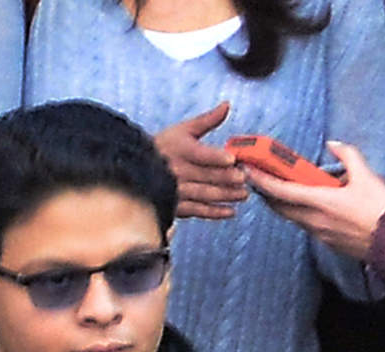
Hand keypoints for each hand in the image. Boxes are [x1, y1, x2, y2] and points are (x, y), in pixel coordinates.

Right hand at [154, 101, 246, 219]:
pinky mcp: (178, 206)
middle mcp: (179, 170)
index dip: (217, 157)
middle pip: (208, 176)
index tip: (233, 159)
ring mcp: (178, 190)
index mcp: (181, 149)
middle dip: (229, 178)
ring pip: (206, 194)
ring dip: (227, 195)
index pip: (202, 154)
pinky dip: (215, 212)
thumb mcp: (184, 129)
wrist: (139, 168)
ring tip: (244, 194)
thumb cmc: (166, 146)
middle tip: (245, 178)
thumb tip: (227, 105)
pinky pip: (199, 210)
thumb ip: (208, 120)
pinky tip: (230, 211)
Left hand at [239, 141, 384, 259]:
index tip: (247, 170)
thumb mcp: (366, 175)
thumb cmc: (380, 211)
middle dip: (265, 192)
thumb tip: (334, 144)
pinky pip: (305, 225)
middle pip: (279, 207)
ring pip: (291, 217)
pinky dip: (296, 212)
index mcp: (319, 202)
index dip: (261, 180)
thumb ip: (347, 154)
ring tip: (275, 189)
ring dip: (280, 203)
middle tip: (256, 178)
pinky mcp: (327, 241)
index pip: (280, 191)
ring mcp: (319, 234)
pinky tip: (302, 204)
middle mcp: (314, 220)